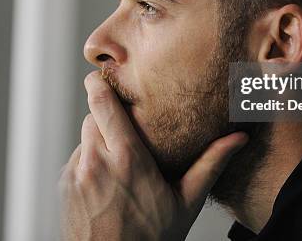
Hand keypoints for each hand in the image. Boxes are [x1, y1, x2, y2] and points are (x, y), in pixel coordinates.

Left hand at [59, 71, 247, 240]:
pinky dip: (89, 161)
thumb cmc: (152, 238)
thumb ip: (210, 165)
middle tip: (126, 133)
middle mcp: (96, 160)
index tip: (101, 77)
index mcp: (127, 158)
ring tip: (119, 165)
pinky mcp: (64, 185)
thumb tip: (237, 139)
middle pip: (93, 116)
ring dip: (98, 141)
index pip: (102, 104)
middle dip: (107, 117)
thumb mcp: (186, 202)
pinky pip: (76, 159)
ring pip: (84, 137)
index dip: (98, 84)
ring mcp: (76, 173)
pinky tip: (106, 183)